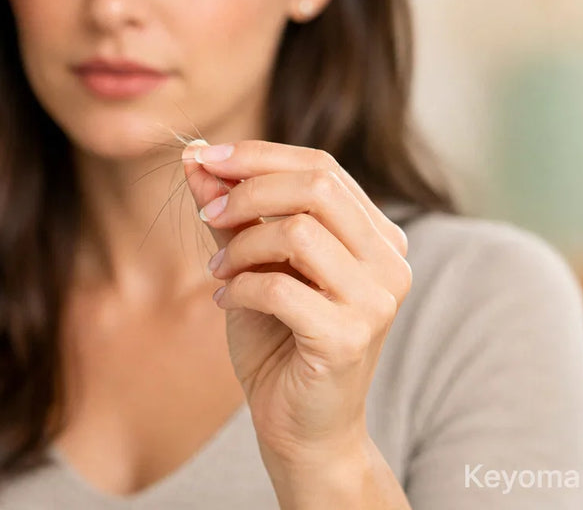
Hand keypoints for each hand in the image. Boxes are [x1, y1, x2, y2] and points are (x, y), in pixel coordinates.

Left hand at [181, 140, 411, 469]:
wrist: (302, 427)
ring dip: (241, 246)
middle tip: (208, 216)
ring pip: (299, 232)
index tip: (203, 158)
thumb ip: (230, 212)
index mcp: (376, 235)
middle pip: (316, 186)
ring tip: (219, 272)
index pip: (321, 166)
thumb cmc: (279, 340)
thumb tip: (193, 156)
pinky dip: (241, 288)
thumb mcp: (249, 262)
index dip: (256, 155)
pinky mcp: (348, 338)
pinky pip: (280, 287)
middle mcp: (389, 262)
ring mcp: (376, 301)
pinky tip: (227, 302)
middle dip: (247, 191)